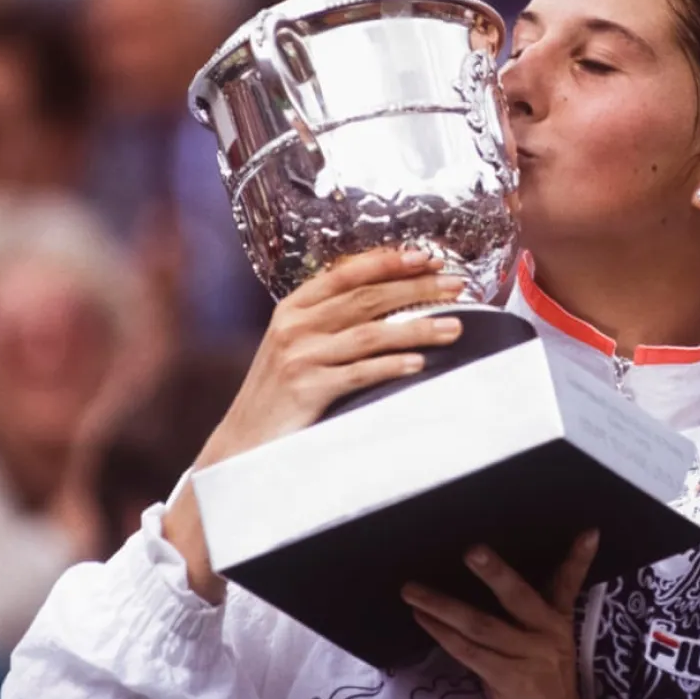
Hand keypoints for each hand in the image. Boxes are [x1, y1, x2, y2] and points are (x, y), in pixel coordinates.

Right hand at [164, 247, 467, 601]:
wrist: (244, 441)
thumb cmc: (280, 393)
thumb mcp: (297, 345)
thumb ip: (330, 320)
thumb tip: (390, 298)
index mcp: (293, 307)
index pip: (346, 273)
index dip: (388, 261)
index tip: (426, 257)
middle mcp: (294, 326)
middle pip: (366, 298)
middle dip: (416, 288)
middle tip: (456, 284)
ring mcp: (299, 357)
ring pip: (370, 333)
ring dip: (417, 328)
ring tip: (454, 327)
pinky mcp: (306, 389)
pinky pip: (359, 373)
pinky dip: (392, 366)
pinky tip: (419, 364)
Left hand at [403, 533, 647, 698]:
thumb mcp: (539, 657)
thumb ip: (518, 629)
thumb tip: (475, 602)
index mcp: (559, 626)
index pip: (568, 585)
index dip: (577, 558)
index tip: (588, 532)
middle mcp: (549, 637)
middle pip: (518, 596)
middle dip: (494, 571)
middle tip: (471, 549)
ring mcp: (532, 659)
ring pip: (481, 624)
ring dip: (442, 605)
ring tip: (412, 589)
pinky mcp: (512, 682)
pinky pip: (470, 653)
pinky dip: (443, 635)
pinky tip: (422, 621)